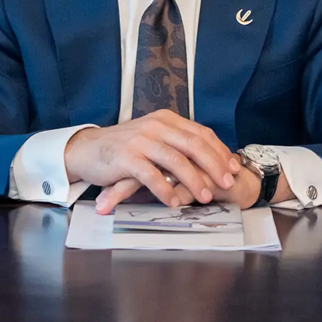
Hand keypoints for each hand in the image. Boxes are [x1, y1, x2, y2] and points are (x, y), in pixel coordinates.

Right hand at [64, 110, 242, 213]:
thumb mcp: (152, 138)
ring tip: (206, 197)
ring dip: (194, 180)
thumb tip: (207, 158)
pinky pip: (151, 175)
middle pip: (194, 144)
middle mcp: (156, 126)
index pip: (200, 133)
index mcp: (166, 119)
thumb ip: (175, 143)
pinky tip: (174, 202)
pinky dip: (165, 190)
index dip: (219, 150)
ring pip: (176, 160)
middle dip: (214, 165)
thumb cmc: (124, 148)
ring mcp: (141, 141)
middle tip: (228, 183)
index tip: (233, 167)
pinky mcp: (126, 157)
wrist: (87, 149)